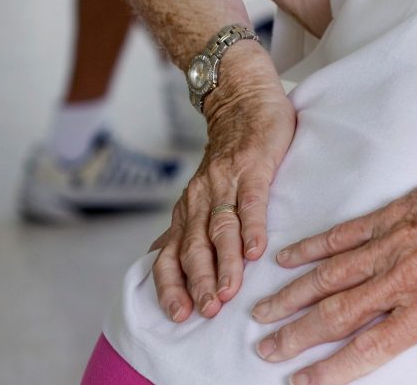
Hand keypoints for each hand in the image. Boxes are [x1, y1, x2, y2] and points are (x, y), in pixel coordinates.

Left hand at [150, 41, 295, 320]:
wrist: (243, 101)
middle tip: (206, 311)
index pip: (172, 254)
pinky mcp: (253, 169)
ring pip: (220, 229)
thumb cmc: (227, 155)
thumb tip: (159, 258)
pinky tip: (258, 251)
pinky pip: (251, 202)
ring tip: (230, 292)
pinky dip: (253, 227)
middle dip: (198, 282)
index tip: (179, 315)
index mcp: (187, 210)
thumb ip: (186, 227)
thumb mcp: (200, 194)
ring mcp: (226, 184)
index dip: (174, 285)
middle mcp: (200, 200)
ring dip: (224, 263)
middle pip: (195, 248)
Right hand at [251, 151, 416, 384]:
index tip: (300, 382)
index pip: (369, 347)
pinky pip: (340, 236)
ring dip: (292, 297)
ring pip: (328, 277)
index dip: (331, 369)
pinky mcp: (388, 218)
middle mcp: (400, 280)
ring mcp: (389, 246)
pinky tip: (285, 260)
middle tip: (265, 349)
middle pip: (335, 314)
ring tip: (262, 312)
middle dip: (296, 336)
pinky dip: (310, 248)